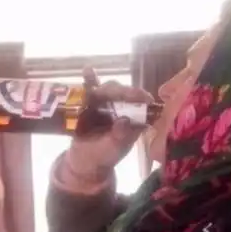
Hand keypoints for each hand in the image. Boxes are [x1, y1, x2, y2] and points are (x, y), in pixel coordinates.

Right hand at [64, 67, 153, 182]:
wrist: (85, 161)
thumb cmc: (104, 156)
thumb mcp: (114, 149)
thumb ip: (120, 136)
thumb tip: (124, 121)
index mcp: (132, 118)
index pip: (140, 103)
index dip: (142, 98)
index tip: (144, 97)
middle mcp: (120, 107)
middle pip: (123, 93)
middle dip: (123, 91)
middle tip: (122, 92)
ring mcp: (105, 104)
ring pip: (108, 89)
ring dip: (105, 86)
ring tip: (103, 84)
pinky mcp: (90, 103)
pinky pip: (90, 89)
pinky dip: (89, 80)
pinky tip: (87, 70)